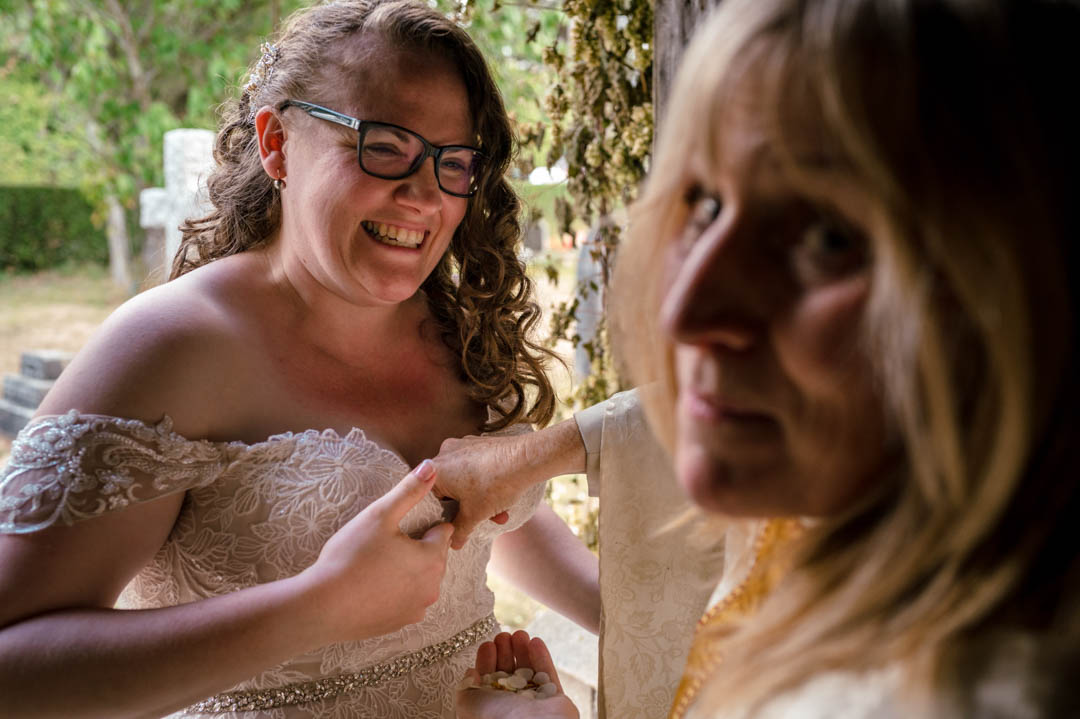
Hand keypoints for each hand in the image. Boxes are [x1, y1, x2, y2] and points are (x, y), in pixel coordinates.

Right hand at [303, 460, 452, 642]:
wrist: (321, 607)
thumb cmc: (350, 557)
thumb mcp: (379, 515)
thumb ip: (409, 490)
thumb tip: (431, 466)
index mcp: (432, 558)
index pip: (443, 532)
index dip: (424, 525)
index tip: (401, 526)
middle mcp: (432, 587)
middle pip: (434, 557)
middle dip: (418, 548)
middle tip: (385, 543)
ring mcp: (417, 609)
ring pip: (422, 580)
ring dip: (409, 570)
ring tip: (378, 563)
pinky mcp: (401, 624)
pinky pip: (407, 600)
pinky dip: (397, 592)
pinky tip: (373, 586)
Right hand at [432, 434, 533, 548]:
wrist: (526, 458)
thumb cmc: (495, 484)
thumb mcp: (475, 514)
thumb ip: (460, 530)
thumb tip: (453, 543)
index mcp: (435, 470)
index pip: (430, 498)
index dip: (443, 514)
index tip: (456, 525)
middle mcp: (445, 453)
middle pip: (450, 489)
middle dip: (469, 508)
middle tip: (482, 520)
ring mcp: (463, 445)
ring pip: (465, 479)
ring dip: (481, 499)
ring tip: (500, 514)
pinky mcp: (479, 443)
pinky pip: (476, 467)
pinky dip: (486, 483)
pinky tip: (503, 496)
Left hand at [456, 631, 578, 718]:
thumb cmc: (496, 718)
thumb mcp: (469, 702)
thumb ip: (467, 686)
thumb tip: (470, 672)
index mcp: (491, 706)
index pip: (488, 680)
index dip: (487, 661)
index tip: (488, 645)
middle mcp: (511, 704)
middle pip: (508, 673)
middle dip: (506, 652)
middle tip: (504, 636)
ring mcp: (533, 701)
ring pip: (529, 671)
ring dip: (523, 651)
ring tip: (520, 634)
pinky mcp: (554, 697)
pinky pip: (548, 675)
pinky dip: (542, 657)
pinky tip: (536, 642)